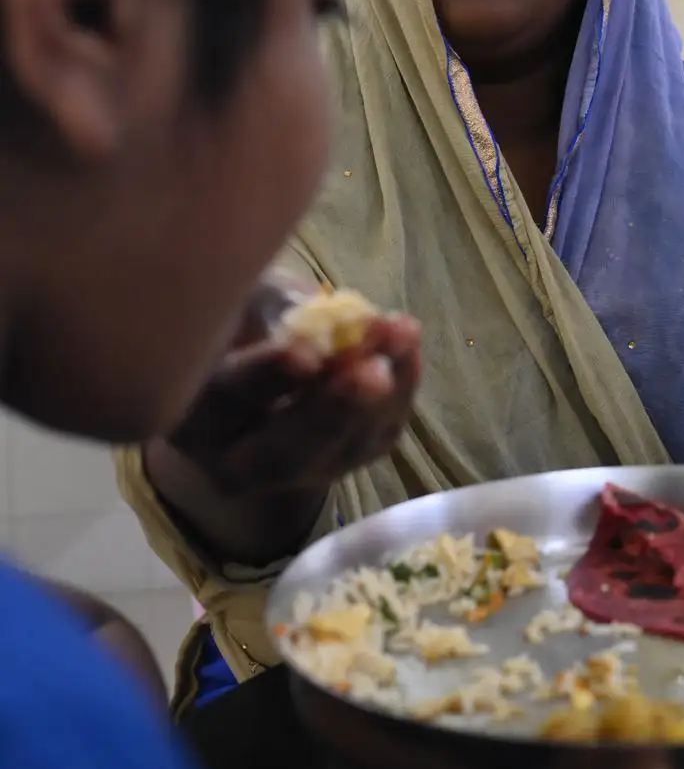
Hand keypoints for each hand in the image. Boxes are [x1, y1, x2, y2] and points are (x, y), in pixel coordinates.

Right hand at [166, 272, 419, 501]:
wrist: (260, 362)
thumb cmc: (238, 317)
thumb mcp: (240, 297)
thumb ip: (269, 307)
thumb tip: (316, 317)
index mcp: (190, 417)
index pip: (226, 402)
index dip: (267, 378)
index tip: (303, 352)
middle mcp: (235, 462)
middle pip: (284, 453)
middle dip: (332, 409)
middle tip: (370, 371)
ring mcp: (297, 472)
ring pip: (341, 450)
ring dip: (380, 393)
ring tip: (400, 335)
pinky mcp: (346, 459)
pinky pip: (378, 435)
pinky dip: (400, 388)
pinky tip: (407, 341)